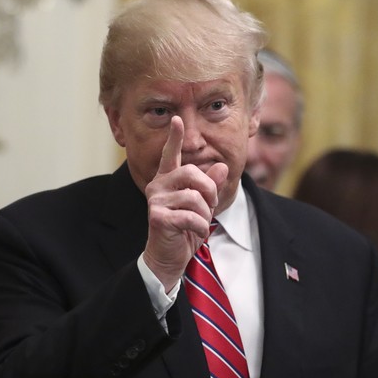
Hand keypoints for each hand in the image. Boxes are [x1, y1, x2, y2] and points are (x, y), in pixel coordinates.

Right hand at [142, 116, 227, 290]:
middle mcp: (158, 185)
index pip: (171, 155)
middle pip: (192, 173)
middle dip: (208, 191)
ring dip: (204, 215)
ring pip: (194, 197)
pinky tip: (193, 234)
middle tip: (209, 207)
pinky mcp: (157, 216)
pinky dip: (200, 228)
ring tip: (197, 225)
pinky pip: (191, 216)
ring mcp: (155, 200)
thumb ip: (211, 186)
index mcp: (168, 180)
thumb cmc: (184, 231)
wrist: (168, 258)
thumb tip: (222, 166)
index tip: (177, 119)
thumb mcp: (203, 207)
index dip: (174, 137)